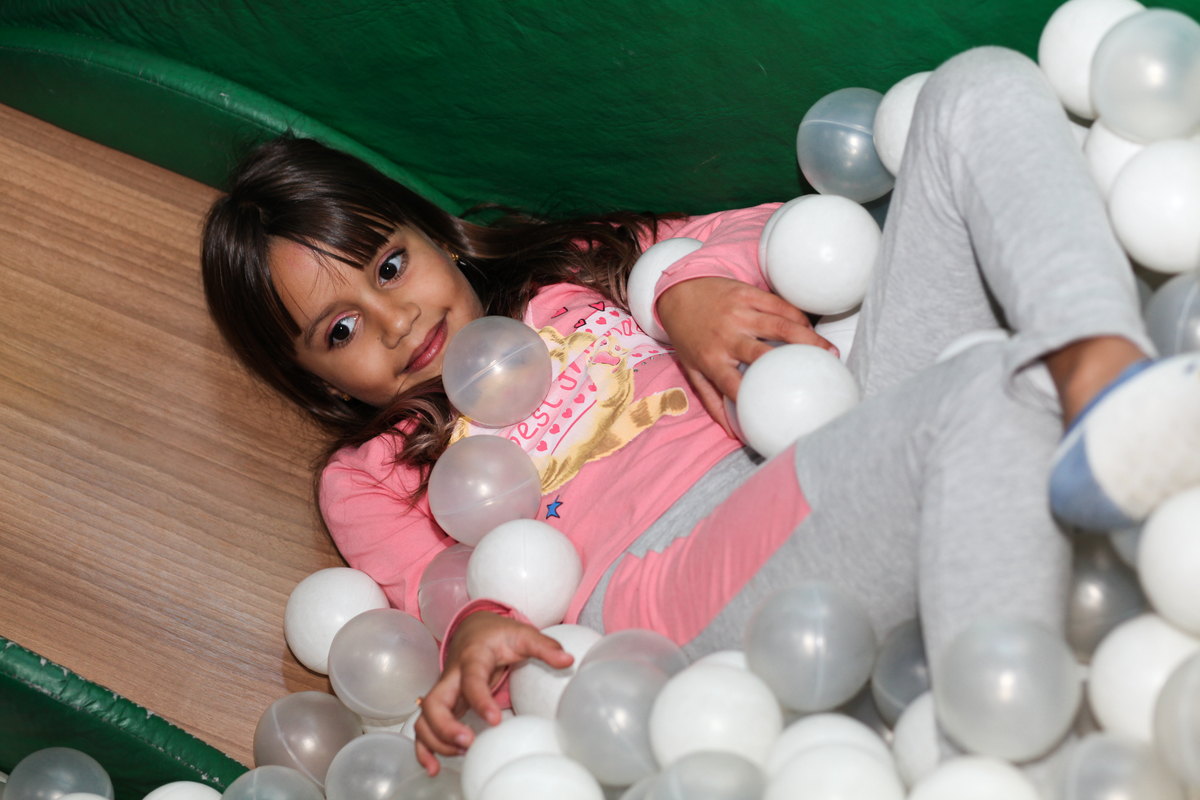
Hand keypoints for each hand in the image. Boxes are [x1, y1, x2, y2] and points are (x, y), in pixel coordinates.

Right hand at [413, 611, 573, 774]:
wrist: (474, 628)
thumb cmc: (498, 634)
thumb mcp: (522, 634)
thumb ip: (544, 646)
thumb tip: (567, 660)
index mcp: (472, 658)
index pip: (471, 680)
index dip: (479, 700)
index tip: (494, 720)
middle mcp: (452, 676)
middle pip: (434, 703)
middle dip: (446, 727)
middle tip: (468, 743)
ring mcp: (444, 692)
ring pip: (425, 719)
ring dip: (436, 741)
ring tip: (461, 753)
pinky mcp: (442, 705)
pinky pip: (424, 727)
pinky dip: (424, 749)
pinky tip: (435, 768)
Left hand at [656, 277, 837, 436]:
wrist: (678, 292)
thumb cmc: (688, 336)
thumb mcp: (692, 370)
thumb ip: (712, 400)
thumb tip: (734, 432)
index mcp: (711, 360)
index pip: (736, 385)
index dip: (757, 398)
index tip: (781, 409)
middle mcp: (726, 337)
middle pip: (765, 353)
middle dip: (794, 363)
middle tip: (824, 371)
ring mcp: (737, 313)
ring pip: (779, 325)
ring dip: (808, 337)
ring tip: (830, 350)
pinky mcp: (746, 293)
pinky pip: (777, 304)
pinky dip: (797, 316)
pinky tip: (811, 328)